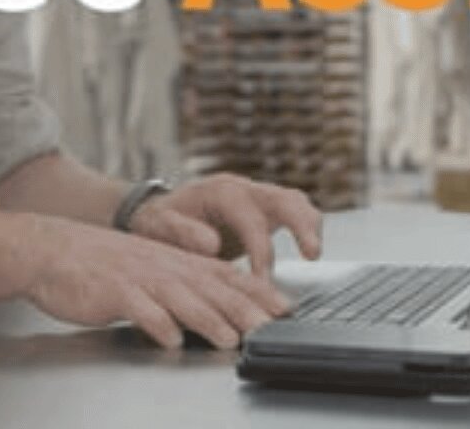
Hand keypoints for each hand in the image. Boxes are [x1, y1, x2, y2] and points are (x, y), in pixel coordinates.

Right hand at [20, 214, 290, 349]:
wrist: (51, 250)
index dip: (257, 292)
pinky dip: (155, 323)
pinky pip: (137, 308)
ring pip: (179, 297)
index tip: (285, 309)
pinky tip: (170, 338)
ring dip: (207, 319)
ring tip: (230, 338)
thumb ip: (184, 286)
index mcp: (176, 261)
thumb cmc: (104, 266)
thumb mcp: (150, 269)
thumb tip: (223, 309)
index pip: (226, 275)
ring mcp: (137, 278)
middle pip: (210, 287)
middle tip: (271, 327)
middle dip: (244, 308)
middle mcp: (163, 266)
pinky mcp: (111, 291)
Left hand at [128, 173, 322, 276]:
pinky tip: (308, 251)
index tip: (263, 282)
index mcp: (218, 192)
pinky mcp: (263, 209)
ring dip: (309, 225)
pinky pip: (293, 211)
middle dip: (301, 226)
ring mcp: (255, 196)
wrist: (155, 211)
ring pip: (295, 201)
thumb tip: (211, 244)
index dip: (261, 251)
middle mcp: (242, 189)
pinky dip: (305, 228)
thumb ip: (182, 233)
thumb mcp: (158, 226)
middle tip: (312, 255)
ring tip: (314, 254)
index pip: (251, 218)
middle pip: (284, 198)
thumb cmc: (157, 222)